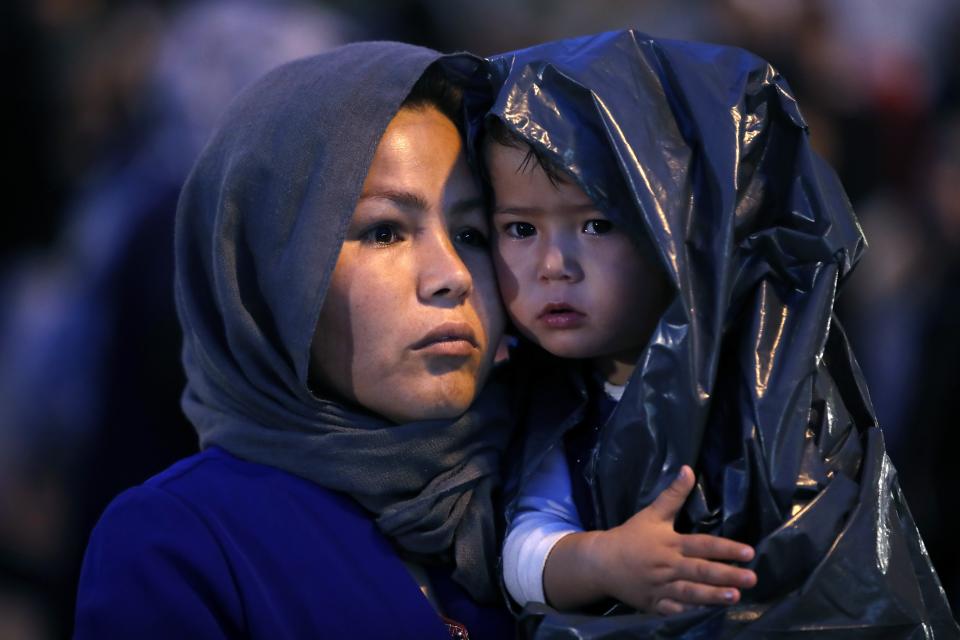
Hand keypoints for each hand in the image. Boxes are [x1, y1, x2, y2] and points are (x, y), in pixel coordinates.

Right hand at [546, 466, 755, 613]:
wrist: (602, 562)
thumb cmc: (631, 537)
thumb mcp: (652, 514)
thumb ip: (673, 495)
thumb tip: (688, 469)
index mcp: (670, 543)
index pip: (702, 545)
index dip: (726, 548)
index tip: (748, 552)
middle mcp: (668, 566)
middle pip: (701, 570)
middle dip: (726, 574)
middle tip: (751, 578)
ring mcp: (661, 587)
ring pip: (691, 592)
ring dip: (713, 595)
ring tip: (735, 596)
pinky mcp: (654, 604)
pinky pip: (674, 610)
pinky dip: (689, 611)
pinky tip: (707, 612)